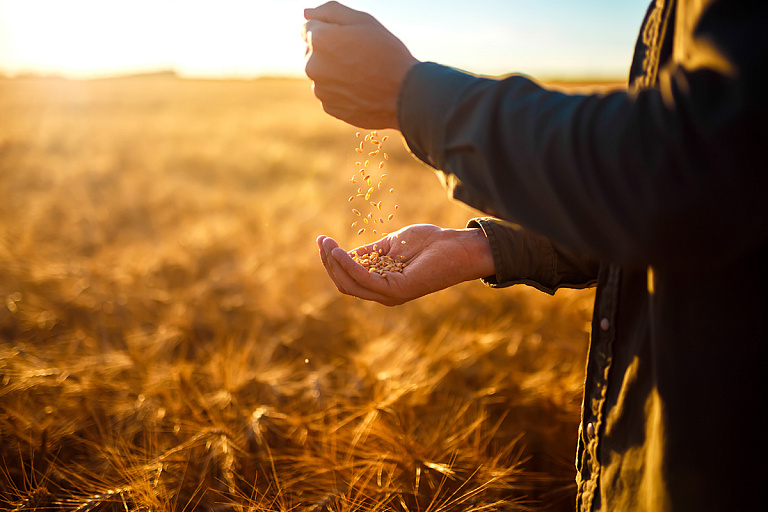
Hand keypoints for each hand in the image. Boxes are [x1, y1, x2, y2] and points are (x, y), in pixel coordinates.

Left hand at [302, 1, 418, 128]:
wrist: (404, 96)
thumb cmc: (387, 53)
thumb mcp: (363, 21)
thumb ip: (330, 11)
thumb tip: (307, 13)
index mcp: (319, 40)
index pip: (308, 28)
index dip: (330, 30)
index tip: (350, 38)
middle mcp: (312, 66)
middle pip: (312, 52)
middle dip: (329, 51)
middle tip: (359, 56)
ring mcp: (320, 90)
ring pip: (322, 74)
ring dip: (334, 72)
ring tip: (362, 74)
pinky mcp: (330, 108)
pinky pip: (330, 93)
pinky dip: (341, 90)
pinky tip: (361, 89)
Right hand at [316, 224, 494, 305]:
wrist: (456, 246)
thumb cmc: (429, 243)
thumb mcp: (390, 245)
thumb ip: (369, 252)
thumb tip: (344, 253)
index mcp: (382, 283)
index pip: (347, 278)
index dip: (332, 260)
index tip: (322, 240)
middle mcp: (383, 293)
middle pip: (344, 283)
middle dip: (328, 263)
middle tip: (321, 241)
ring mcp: (390, 295)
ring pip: (350, 284)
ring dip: (334, 263)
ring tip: (327, 244)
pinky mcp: (396, 291)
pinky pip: (364, 279)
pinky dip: (348, 265)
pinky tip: (340, 251)